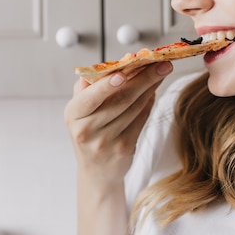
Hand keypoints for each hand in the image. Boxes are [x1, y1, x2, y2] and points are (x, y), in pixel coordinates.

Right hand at [64, 61, 173, 187]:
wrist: (96, 171)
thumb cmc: (88, 131)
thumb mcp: (80, 109)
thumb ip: (91, 85)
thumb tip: (117, 64)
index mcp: (73, 114)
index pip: (91, 97)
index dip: (107, 85)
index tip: (123, 71)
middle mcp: (87, 130)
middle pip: (121, 100)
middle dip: (144, 78)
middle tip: (161, 63)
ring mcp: (106, 142)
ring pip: (134, 108)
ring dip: (151, 87)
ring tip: (161, 72)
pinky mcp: (124, 149)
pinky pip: (141, 120)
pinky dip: (149, 103)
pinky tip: (154, 91)